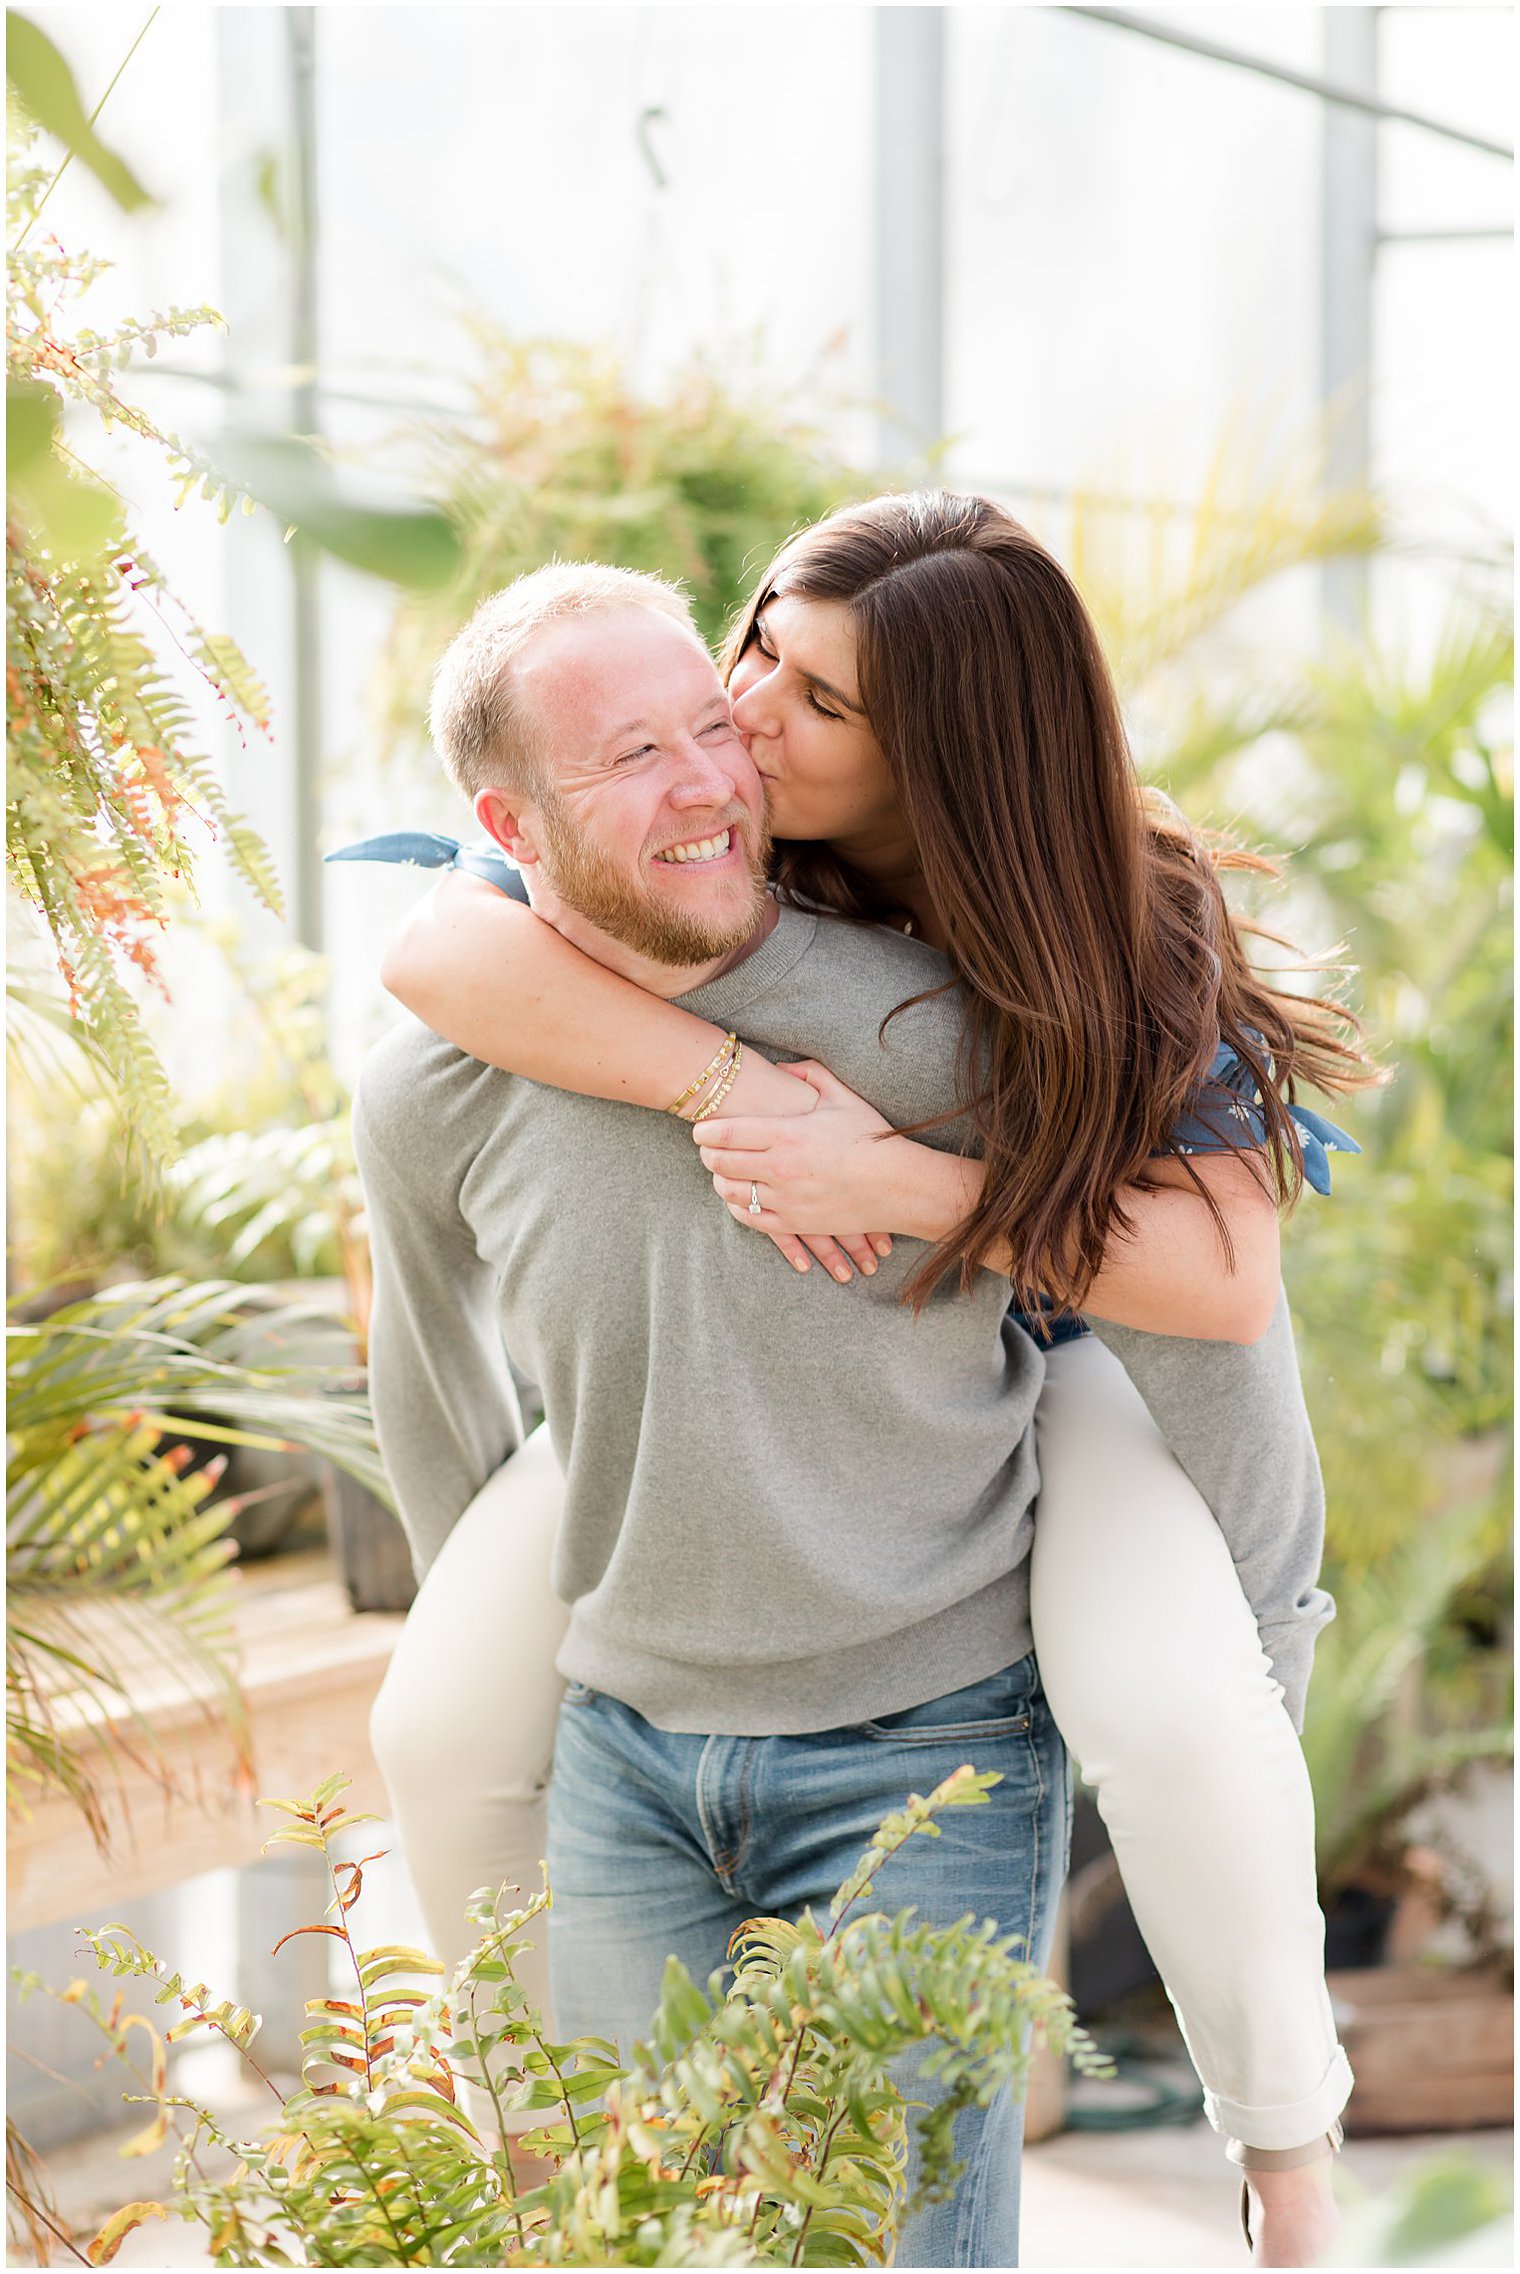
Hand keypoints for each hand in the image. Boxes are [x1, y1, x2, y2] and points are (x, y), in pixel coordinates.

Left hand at [693, 1062, 903, 1282]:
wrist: (897, 1186)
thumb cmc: (870, 1138)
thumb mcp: (842, 1097)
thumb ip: (809, 1074)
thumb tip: (781, 1067)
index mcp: (789, 1134)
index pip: (728, 1132)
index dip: (705, 1131)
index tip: (699, 1128)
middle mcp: (782, 1168)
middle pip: (721, 1162)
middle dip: (707, 1154)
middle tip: (706, 1148)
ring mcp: (786, 1199)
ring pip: (731, 1192)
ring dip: (719, 1181)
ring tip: (721, 1171)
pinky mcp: (795, 1223)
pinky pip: (750, 1219)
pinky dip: (737, 1207)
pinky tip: (739, 1197)